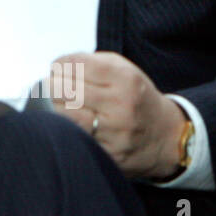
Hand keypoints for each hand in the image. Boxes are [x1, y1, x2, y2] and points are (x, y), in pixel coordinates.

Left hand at [50, 52, 187, 180]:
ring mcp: (115, 132)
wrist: (166, 137)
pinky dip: (63, 128)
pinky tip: (63, 122)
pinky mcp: (108, 153)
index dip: (59, 65)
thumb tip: (56, 67)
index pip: (76, 64)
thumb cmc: (136, 98)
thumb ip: (92, 62)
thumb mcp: (125, 70)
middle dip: (50, 86)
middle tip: (49, 87)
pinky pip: (74, 138)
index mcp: (125, 78)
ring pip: (64, 116)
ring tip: (53, 104)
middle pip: (66, 89)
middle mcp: (121, 104)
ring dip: (51, 108)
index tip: (56, 69)